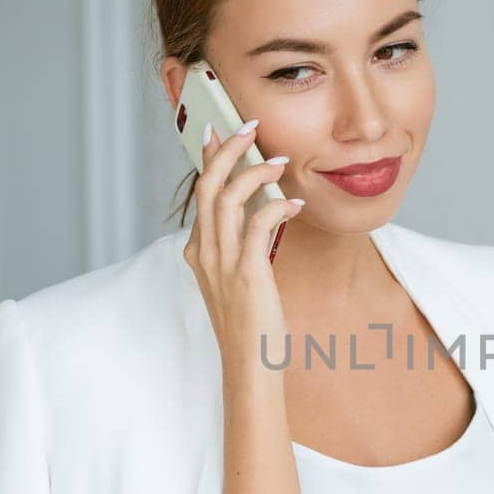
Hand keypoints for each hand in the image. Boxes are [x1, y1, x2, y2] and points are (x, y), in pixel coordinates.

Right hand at [182, 119, 305, 365]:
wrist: (249, 365)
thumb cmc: (249, 324)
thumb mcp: (236, 281)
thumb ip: (240, 247)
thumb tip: (258, 215)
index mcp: (198, 251)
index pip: (201, 194)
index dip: (209, 159)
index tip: (220, 133)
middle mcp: (205, 252)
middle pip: (208, 185)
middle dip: (228, 150)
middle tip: (250, 128)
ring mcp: (223, 262)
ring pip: (229, 197)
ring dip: (255, 171)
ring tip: (280, 161)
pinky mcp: (247, 272)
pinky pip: (259, 224)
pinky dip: (277, 206)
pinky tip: (295, 204)